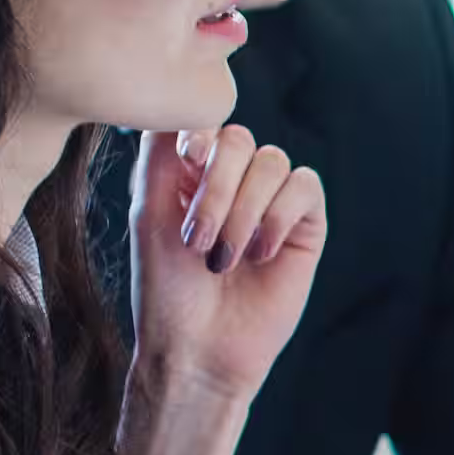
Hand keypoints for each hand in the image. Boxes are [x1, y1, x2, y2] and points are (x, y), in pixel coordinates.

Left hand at [129, 124, 326, 403]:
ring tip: (227, 257)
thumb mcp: (148, 212)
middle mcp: (234, 182)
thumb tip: (180, 107)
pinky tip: (260, 253)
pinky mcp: (305, 226)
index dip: (200, 134)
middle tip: (198, 239)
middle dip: (218, 188)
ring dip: (244, 210)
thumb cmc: (167, 289)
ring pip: (272, 162)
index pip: (205, 124)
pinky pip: (305, 187)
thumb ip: (160, 154)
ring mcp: (271, 203)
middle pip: (239, 140)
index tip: (188, 161)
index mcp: (193, 174)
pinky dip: (278, 215)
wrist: (199, 348)